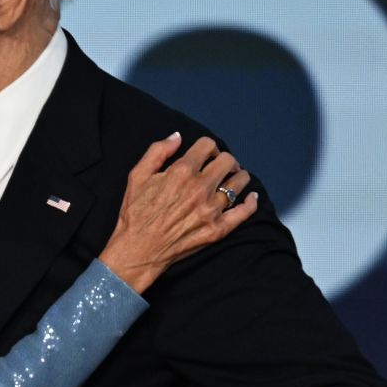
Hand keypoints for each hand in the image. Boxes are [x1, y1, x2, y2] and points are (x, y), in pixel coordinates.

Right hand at [97, 134, 256, 294]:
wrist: (137, 250)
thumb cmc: (135, 214)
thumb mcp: (137, 176)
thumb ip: (157, 151)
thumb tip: (177, 136)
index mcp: (181, 172)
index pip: (208, 145)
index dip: (208, 146)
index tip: (206, 154)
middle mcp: (200, 188)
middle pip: (228, 161)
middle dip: (225, 160)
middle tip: (220, 166)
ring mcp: (211, 210)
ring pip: (239, 183)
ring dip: (238, 176)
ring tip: (233, 179)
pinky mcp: (217, 229)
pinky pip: (243, 212)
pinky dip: (250, 203)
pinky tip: (251, 197)